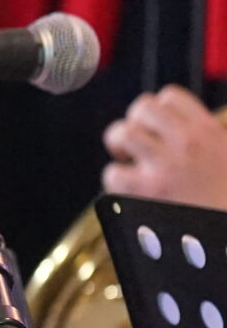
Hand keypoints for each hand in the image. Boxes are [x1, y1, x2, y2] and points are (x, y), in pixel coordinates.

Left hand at [103, 86, 226, 210]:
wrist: (225, 230)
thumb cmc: (224, 198)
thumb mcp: (226, 154)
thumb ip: (206, 138)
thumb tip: (174, 129)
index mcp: (209, 130)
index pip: (170, 96)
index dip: (157, 111)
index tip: (157, 130)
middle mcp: (187, 142)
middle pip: (142, 107)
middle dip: (133, 122)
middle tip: (137, 145)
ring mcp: (166, 165)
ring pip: (122, 132)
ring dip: (118, 144)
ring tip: (127, 160)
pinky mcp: (148, 191)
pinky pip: (112, 172)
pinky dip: (114, 179)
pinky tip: (128, 188)